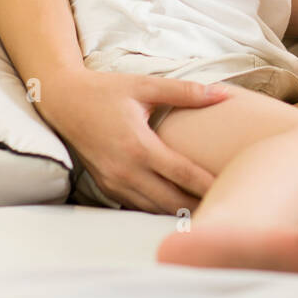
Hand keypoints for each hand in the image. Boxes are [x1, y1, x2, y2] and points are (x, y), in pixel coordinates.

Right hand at [42, 68, 228, 213]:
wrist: (62, 101)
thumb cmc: (105, 91)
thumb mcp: (144, 86)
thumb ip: (184, 92)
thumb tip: (222, 92)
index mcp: (138, 146)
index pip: (182, 174)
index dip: (209, 185)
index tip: (234, 188)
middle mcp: (125, 171)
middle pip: (171, 200)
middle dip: (199, 205)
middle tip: (228, 205)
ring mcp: (114, 183)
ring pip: (154, 208)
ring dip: (179, 211)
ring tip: (209, 210)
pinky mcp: (106, 187)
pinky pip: (138, 205)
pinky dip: (158, 208)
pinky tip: (178, 206)